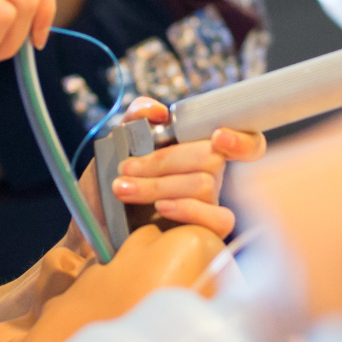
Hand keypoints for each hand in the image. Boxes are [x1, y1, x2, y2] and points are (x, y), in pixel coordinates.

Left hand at [75, 96, 266, 234]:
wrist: (96, 223)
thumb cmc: (113, 181)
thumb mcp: (118, 141)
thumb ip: (137, 115)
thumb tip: (158, 111)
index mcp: (198, 149)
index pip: (245, 142)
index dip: (241, 140)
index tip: (217, 137)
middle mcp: (211, 175)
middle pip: (212, 158)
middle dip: (164, 160)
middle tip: (126, 167)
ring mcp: (211, 204)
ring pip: (205, 185)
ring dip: (158, 185)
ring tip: (123, 188)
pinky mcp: (208, 231)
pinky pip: (217, 219)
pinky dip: (186, 209)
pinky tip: (160, 208)